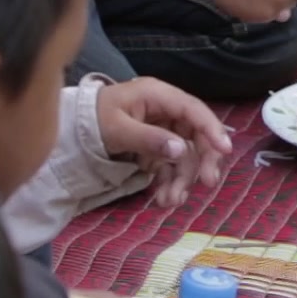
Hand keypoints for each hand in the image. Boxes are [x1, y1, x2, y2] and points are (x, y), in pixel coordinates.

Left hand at [96, 78, 232, 203]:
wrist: (70, 128)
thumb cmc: (92, 119)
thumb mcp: (117, 129)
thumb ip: (149, 139)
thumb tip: (180, 151)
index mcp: (158, 96)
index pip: (193, 110)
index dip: (212, 129)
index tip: (225, 150)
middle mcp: (166, 111)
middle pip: (196, 134)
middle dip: (201, 161)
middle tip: (208, 183)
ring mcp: (162, 130)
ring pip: (185, 155)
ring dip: (182, 179)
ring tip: (170, 201)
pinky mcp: (155, 148)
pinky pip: (169, 166)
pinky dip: (168, 183)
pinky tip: (162, 199)